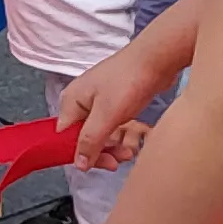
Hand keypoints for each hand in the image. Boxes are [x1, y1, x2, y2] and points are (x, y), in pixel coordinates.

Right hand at [56, 46, 171, 169]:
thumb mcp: (106, 114)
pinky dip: (120, 136)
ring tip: (129, 152)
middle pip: (82, 137)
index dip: (79, 154)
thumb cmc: (129, 80)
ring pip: (99, 134)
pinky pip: (112, 127)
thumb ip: (90, 140)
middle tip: (117, 161)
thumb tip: (78, 164)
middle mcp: (81, 102)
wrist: (157, 58)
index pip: (65, 138)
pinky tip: (132, 143)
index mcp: (71, 102)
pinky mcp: (115, 103)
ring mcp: (98, 102)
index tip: (99, 164)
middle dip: (100, 152)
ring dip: (113, 146)